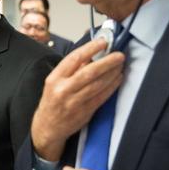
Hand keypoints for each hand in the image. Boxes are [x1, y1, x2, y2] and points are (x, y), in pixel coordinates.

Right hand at [31, 39, 124, 159]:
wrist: (47, 127)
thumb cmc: (52, 101)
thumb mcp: (54, 82)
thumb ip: (70, 70)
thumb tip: (90, 55)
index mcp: (54, 78)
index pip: (74, 59)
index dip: (90, 49)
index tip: (102, 42)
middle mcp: (63, 89)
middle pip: (89, 72)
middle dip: (107, 62)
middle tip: (119, 55)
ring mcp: (75, 102)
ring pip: (98, 84)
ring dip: (112, 73)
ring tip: (120, 65)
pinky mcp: (85, 112)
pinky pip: (102, 96)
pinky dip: (112, 86)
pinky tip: (118, 79)